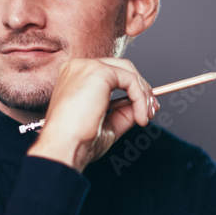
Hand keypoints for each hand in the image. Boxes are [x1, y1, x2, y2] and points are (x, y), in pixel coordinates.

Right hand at [26, 58, 158, 172]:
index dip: (131, 89)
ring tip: (145, 117)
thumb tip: (140, 105)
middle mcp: (78, 67)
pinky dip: (140, 98)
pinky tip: (139, 118)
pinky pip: (130, 80)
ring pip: (128, 71)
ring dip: (143, 94)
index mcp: (75, 77)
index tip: (144, 109)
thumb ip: (123, 112)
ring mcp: (87, 66)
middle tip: (151, 111)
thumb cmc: (78, 141)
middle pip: (121, 68)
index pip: (110, 74)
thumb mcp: (107, 124)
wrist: (64, 147)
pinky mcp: (98, 71)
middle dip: (142, 88)